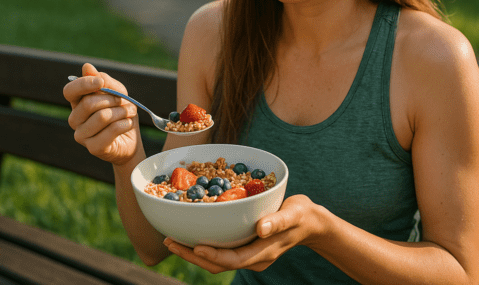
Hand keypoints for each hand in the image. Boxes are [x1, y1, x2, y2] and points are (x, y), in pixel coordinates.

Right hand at [64, 63, 140, 165]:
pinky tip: (128, 124)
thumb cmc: (121, 112)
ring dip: (121, 112)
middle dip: (113, 99)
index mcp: (77, 103)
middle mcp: (75, 119)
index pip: (70, 91)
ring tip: (129, 113)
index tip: (101, 82)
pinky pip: (111, 131)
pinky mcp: (93, 148)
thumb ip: (104, 80)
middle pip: (88, 103)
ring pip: (102, 116)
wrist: (131, 139)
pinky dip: (124, 124)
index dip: (83, 84)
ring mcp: (81, 135)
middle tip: (126, 102)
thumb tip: (86, 67)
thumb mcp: (118, 92)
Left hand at [162, 195, 323, 273]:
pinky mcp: (244, 247)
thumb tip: (261, 228)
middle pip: (218, 264)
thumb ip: (278, 221)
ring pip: (216, 260)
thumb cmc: (301, 215)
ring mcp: (248, 254)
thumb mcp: (293, 214)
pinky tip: (191, 233)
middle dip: (192, 256)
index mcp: (263, 253)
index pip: (233, 260)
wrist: (310, 223)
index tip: (195, 246)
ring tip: (171, 240)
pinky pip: (220, 251)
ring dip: (193, 252)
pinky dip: (204, 245)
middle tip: (169, 242)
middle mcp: (252, 258)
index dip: (213, 255)